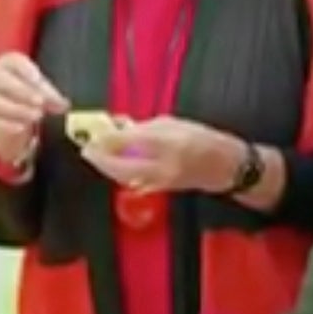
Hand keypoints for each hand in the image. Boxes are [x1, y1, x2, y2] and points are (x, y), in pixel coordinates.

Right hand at [0, 53, 67, 166]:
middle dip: (21, 90)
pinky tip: (22, 127)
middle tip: (40, 101)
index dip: (24, 68)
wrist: (12, 114)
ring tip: (38, 115)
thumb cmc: (27, 91)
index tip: (37, 79)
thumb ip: (51, 94)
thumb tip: (63, 104)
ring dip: (18, 109)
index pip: (11, 60)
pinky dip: (9, 124)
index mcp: (7, 64)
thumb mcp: (40, 89)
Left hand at [82, 115, 241, 194]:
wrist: (225, 166)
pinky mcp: (159, 188)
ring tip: (95, 155)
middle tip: (86, 148)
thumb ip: (142, 128)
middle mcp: (161, 168)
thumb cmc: (202, 139)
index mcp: (166, 146)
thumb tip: (116, 129)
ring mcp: (159, 182)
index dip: (105, 140)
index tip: (90, 135)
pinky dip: (119, 173)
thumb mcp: (171, 124)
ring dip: (107, 167)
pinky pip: (133, 181)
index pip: (127, 144)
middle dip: (100, 159)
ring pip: (124, 177)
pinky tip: (114, 164)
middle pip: (119, 168)